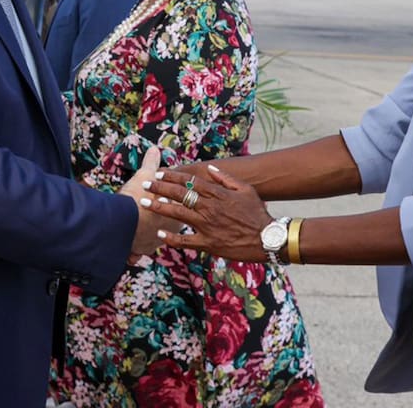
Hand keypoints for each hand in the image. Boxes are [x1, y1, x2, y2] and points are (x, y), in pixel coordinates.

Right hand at [120, 147, 179, 257]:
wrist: (124, 222)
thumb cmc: (137, 198)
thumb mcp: (145, 176)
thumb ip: (151, 163)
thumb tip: (154, 150)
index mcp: (175, 210)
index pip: (180, 209)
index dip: (175, 205)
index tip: (173, 204)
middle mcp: (167, 228)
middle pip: (170, 228)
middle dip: (170, 226)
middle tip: (168, 223)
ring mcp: (153, 240)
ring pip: (154, 243)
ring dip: (150, 242)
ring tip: (147, 242)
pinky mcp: (139, 249)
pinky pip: (137, 253)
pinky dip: (133, 254)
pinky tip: (132, 256)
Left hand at [141, 165, 272, 261]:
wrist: (267, 239)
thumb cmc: (257, 213)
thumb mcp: (245, 190)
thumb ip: (225, 178)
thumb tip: (209, 168)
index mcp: (218, 194)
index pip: (190, 181)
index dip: (173, 176)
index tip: (159, 172)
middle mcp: (210, 208)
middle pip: (180, 195)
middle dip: (160, 187)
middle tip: (145, 184)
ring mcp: (207, 226)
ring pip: (178, 214)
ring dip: (159, 207)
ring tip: (145, 203)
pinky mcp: (208, 243)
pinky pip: (185, 240)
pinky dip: (171, 238)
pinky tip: (160, 234)